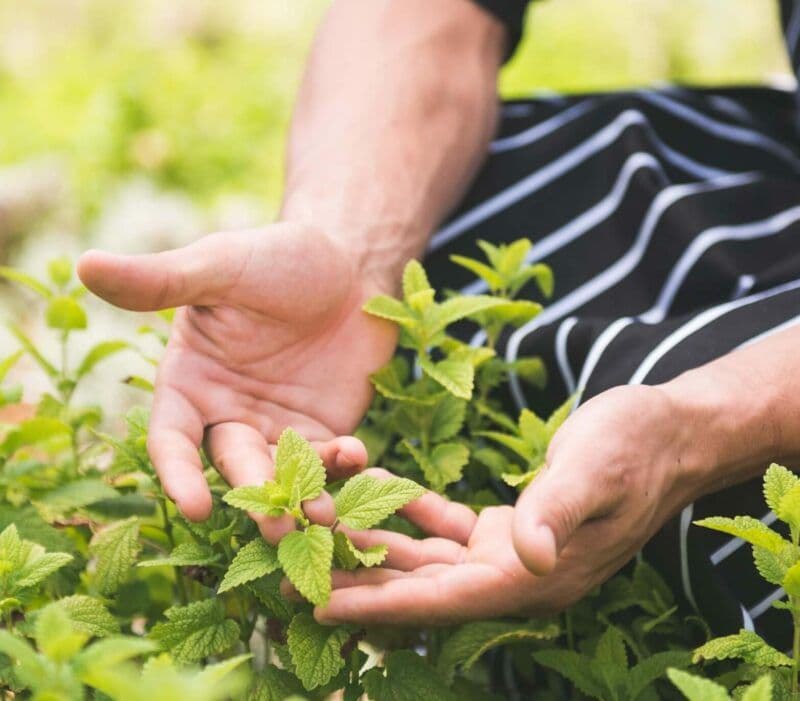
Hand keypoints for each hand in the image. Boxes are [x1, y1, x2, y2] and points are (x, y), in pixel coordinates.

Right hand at [77, 223, 398, 538]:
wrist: (348, 262)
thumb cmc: (277, 258)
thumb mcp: (221, 266)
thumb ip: (162, 280)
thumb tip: (85, 263)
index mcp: (190, 383)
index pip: (173, 440)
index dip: (179, 475)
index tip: (197, 507)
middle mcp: (229, 413)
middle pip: (233, 465)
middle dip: (252, 495)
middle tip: (277, 523)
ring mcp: (278, 426)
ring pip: (282, 474)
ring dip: (300, 497)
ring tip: (322, 515)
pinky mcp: (324, 428)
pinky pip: (329, 460)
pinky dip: (342, 465)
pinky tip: (358, 456)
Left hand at [312, 385, 696, 624]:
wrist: (668, 430)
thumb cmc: (635, 446)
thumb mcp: (595, 469)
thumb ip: (558, 512)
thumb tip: (530, 557)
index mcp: (533, 574)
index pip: (441, 600)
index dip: (380, 606)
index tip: (319, 608)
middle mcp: (516, 573)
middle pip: (421, 586)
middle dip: (358, 582)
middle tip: (292, 578)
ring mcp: (510, 551)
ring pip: (425, 556)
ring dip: (373, 546)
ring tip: (317, 536)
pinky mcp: (507, 525)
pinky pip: (445, 524)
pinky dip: (408, 511)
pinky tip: (374, 490)